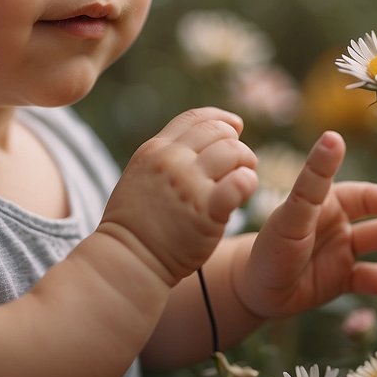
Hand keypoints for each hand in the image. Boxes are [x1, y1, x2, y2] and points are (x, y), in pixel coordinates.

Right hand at [99, 108, 257, 285]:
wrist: (128, 259)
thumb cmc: (134, 224)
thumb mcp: (141, 175)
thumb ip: (165, 157)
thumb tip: (197, 144)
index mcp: (155, 150)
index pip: (195, 118)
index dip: (220, 118)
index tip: (235, 127)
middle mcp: (172, 161)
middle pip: (217, 131)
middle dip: (236, 142)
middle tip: (241, 162)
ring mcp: (189, 185)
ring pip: (233, 151)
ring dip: (246, 161)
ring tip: (244, 177)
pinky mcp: (206, 211)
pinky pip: (239, 183)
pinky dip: (248, 182)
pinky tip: (245, 191)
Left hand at [235, 131, 376, 318]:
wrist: (256, 286)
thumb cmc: (272, 242)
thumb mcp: (294, 212)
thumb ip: (314, 180)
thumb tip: (334, 136)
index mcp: (323, 203)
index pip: (355, 194)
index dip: (374, 196)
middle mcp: (336, 223)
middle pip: (369, 217)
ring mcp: (340, 251)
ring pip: (371, 243)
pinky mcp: (341, 280)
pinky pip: (364, 278)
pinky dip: (376, 279)